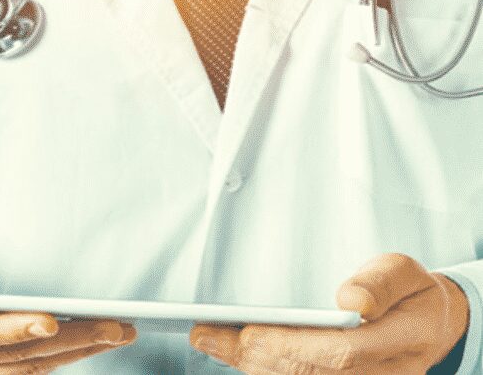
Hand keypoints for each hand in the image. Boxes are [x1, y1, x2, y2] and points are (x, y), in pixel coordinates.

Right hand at [0, 238, 136, 373]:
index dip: (12, 329)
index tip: (52, 320)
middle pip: (14, 357)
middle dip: (69, 342)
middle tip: (115, 326)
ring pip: (28, 369)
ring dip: (77, 352)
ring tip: (120, 332)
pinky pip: (30, 371)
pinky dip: (64, 356)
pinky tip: (96, 341)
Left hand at [189, 253, 469, 373]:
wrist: (429, 323)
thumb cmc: (407, 292)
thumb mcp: (402, 271)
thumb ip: (379, 282)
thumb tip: (351, 299)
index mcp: (402, 340)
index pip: (342, 352)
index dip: (291, 345)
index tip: (248, 331)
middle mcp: (386, 374)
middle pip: (312, 374)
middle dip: (254, 355)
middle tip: (206, 334)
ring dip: (251, 366)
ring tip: (209, 341)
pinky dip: (265, 371)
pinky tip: (233, 353)